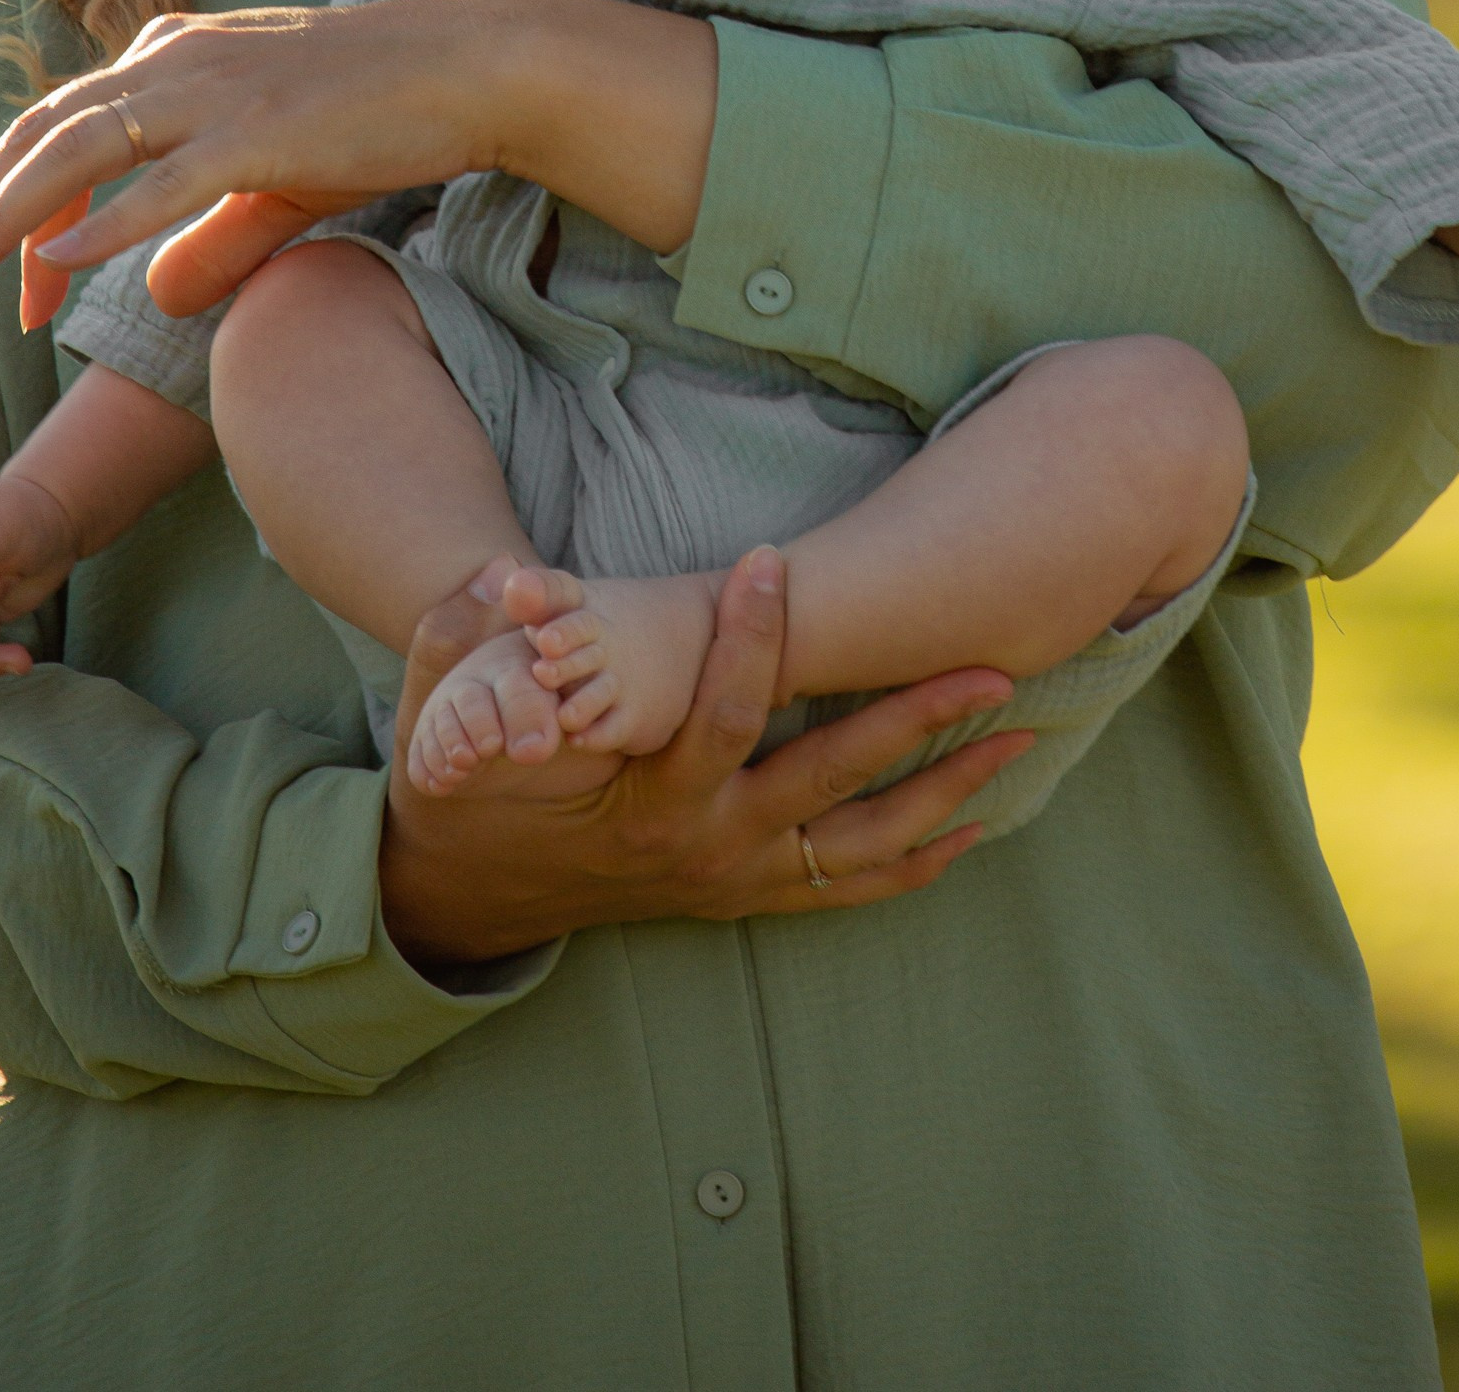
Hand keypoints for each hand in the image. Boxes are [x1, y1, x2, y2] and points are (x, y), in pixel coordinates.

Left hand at [0, 0, 717, 326]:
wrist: (471, 66)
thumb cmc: (380, 116)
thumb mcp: (278, 185)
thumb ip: (210, 242)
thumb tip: (156, 302)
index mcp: (171, 59)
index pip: (63, 131)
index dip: (12, 205)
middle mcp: (175, 62)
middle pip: (43, 135)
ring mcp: (216, 91)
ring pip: (79, 151)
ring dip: (5, 218)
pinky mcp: (261, 129)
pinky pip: (164, 181)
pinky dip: (104, 224)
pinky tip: (57, 267)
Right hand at [378, 548, 1035, 963]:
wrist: (467, 900)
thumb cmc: (462, 794)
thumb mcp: (440, 724)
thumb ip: (461, 645)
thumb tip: (492, 575)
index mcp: (646, 799)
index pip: (717, 714)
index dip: (748, 638)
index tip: (773, 558)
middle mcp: (707, 846)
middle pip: (831, 782)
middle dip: (915, 724)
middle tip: (990, 671)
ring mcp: (734, 878)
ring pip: (863, 844)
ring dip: (946, 793)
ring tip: (1017, 739)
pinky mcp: (745, 895)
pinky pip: (849, 889)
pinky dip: (917, 862)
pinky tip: (974, 828)